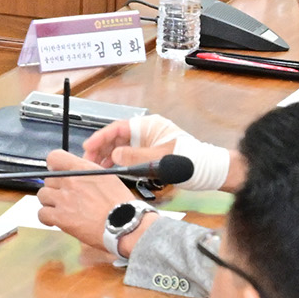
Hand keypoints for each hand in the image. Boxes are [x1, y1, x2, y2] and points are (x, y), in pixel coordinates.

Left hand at [36, 149, 134, 250]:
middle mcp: (71, 181)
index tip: (56, 172)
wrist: (125, 224)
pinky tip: (56, 220)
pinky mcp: (60, 217)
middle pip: (48, 179)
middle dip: (55, 187)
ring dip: (50, 202)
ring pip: (43, 195)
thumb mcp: (107, 178)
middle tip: (65, 196)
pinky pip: (42, 213)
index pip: (54, 157)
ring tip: (61, 209)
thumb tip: (79, 175)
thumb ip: (88, 174)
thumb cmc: (122, 204)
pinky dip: (47, 217)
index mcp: (83, 169)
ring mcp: (64, 199)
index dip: (53, 166)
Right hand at [87, 114, 237, 192]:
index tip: (88, 146)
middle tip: (89, 159)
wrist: (210, 172)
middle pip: (118, 136)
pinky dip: (119, 161)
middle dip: (102, 147)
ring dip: (109, 155)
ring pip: (122, 146)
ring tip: (97, 166)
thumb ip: (134, 157)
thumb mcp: (160, 159)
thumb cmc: (190, 161)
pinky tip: (112, 169)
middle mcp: (147, 132)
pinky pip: (130, 155)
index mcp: (149, 126)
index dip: (101, 137)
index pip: (118, 127)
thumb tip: (114, 155)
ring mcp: (150, 143)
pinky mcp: (152, 154)